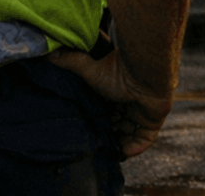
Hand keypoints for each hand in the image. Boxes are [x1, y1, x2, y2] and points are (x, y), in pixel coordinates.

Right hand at [48, 47, 173, 158]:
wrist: (145, 72)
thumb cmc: (118, 71)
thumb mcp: (89, 71)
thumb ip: (71, 62)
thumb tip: (50, 52)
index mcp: (116, 90)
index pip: (107, 110)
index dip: (99, 121)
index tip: (89, 130)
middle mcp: (130, 101)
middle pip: (118, 123)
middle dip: (109, 133)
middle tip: (98, 143)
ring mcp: (143, 110)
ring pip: (131, 132)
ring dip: (121, 142)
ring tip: (110, 150)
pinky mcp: (154, 119)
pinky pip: (146, 138)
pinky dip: (136, 147)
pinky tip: (125, 152)